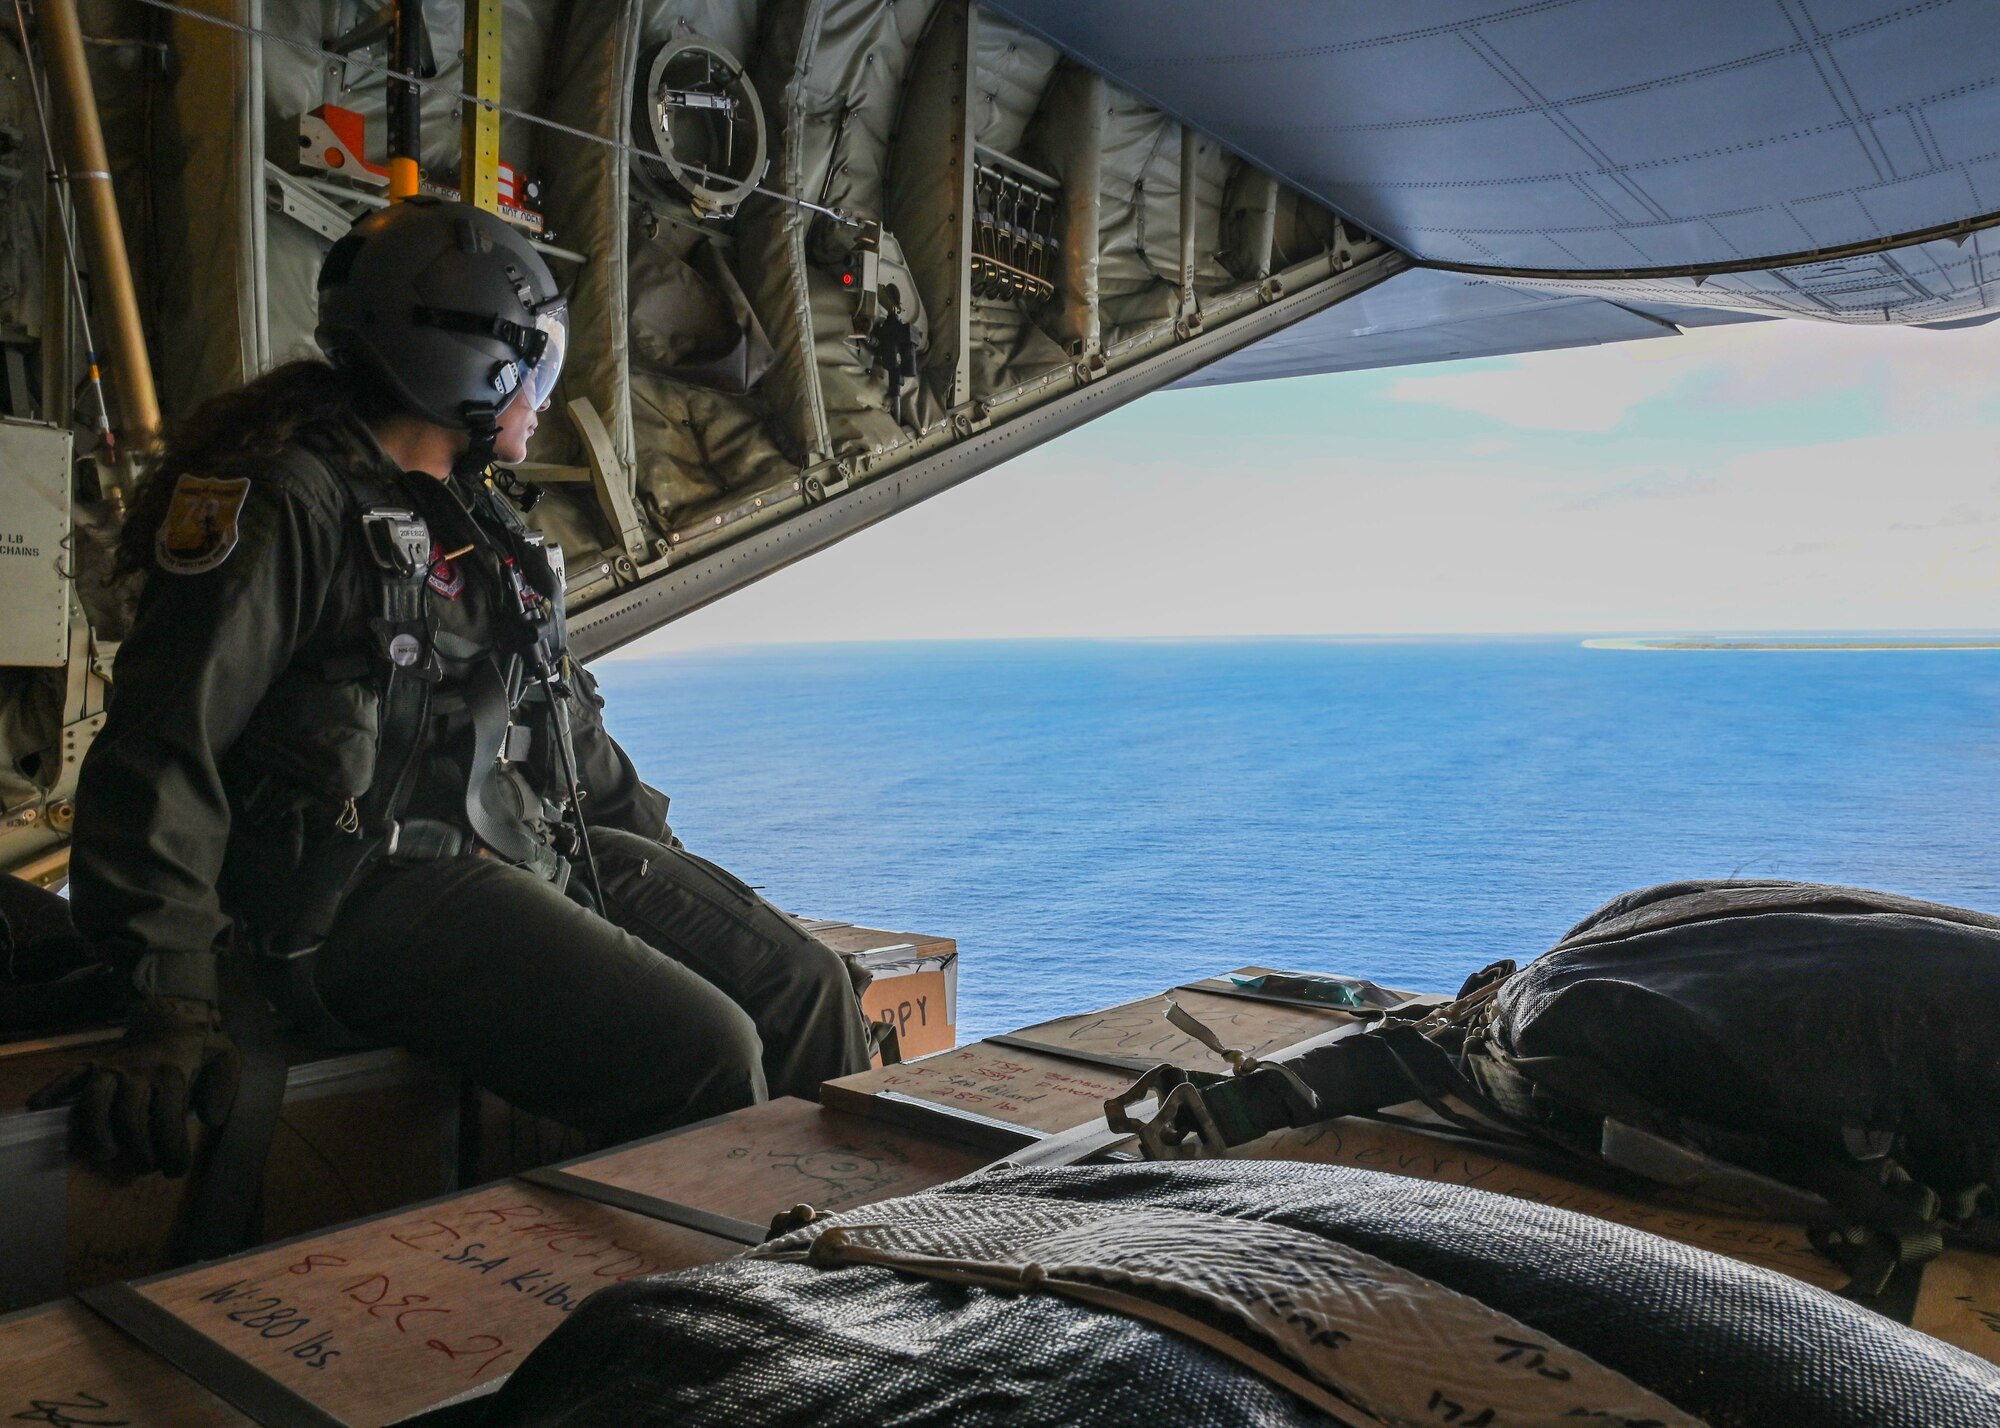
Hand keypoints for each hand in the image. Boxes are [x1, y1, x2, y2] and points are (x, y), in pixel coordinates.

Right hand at [28, 996, 240, 1175]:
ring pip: (94, 1103)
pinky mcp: (94, 1064)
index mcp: (173, 1074)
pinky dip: (51, 1092)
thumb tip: (210, 1119)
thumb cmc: (197, 1047)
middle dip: (138, 1152)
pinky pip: (68, 1078)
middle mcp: (139, 1073)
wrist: (169, 1018)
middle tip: (145, 1167)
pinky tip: (40, 1107)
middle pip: (130, 1119)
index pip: (168, 1120)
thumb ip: (224, 1087)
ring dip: (96, 1133)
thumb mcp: (225, 1058)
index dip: (172, 1151)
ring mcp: (112, 1068)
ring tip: (106, 1153)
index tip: (175, 1171)